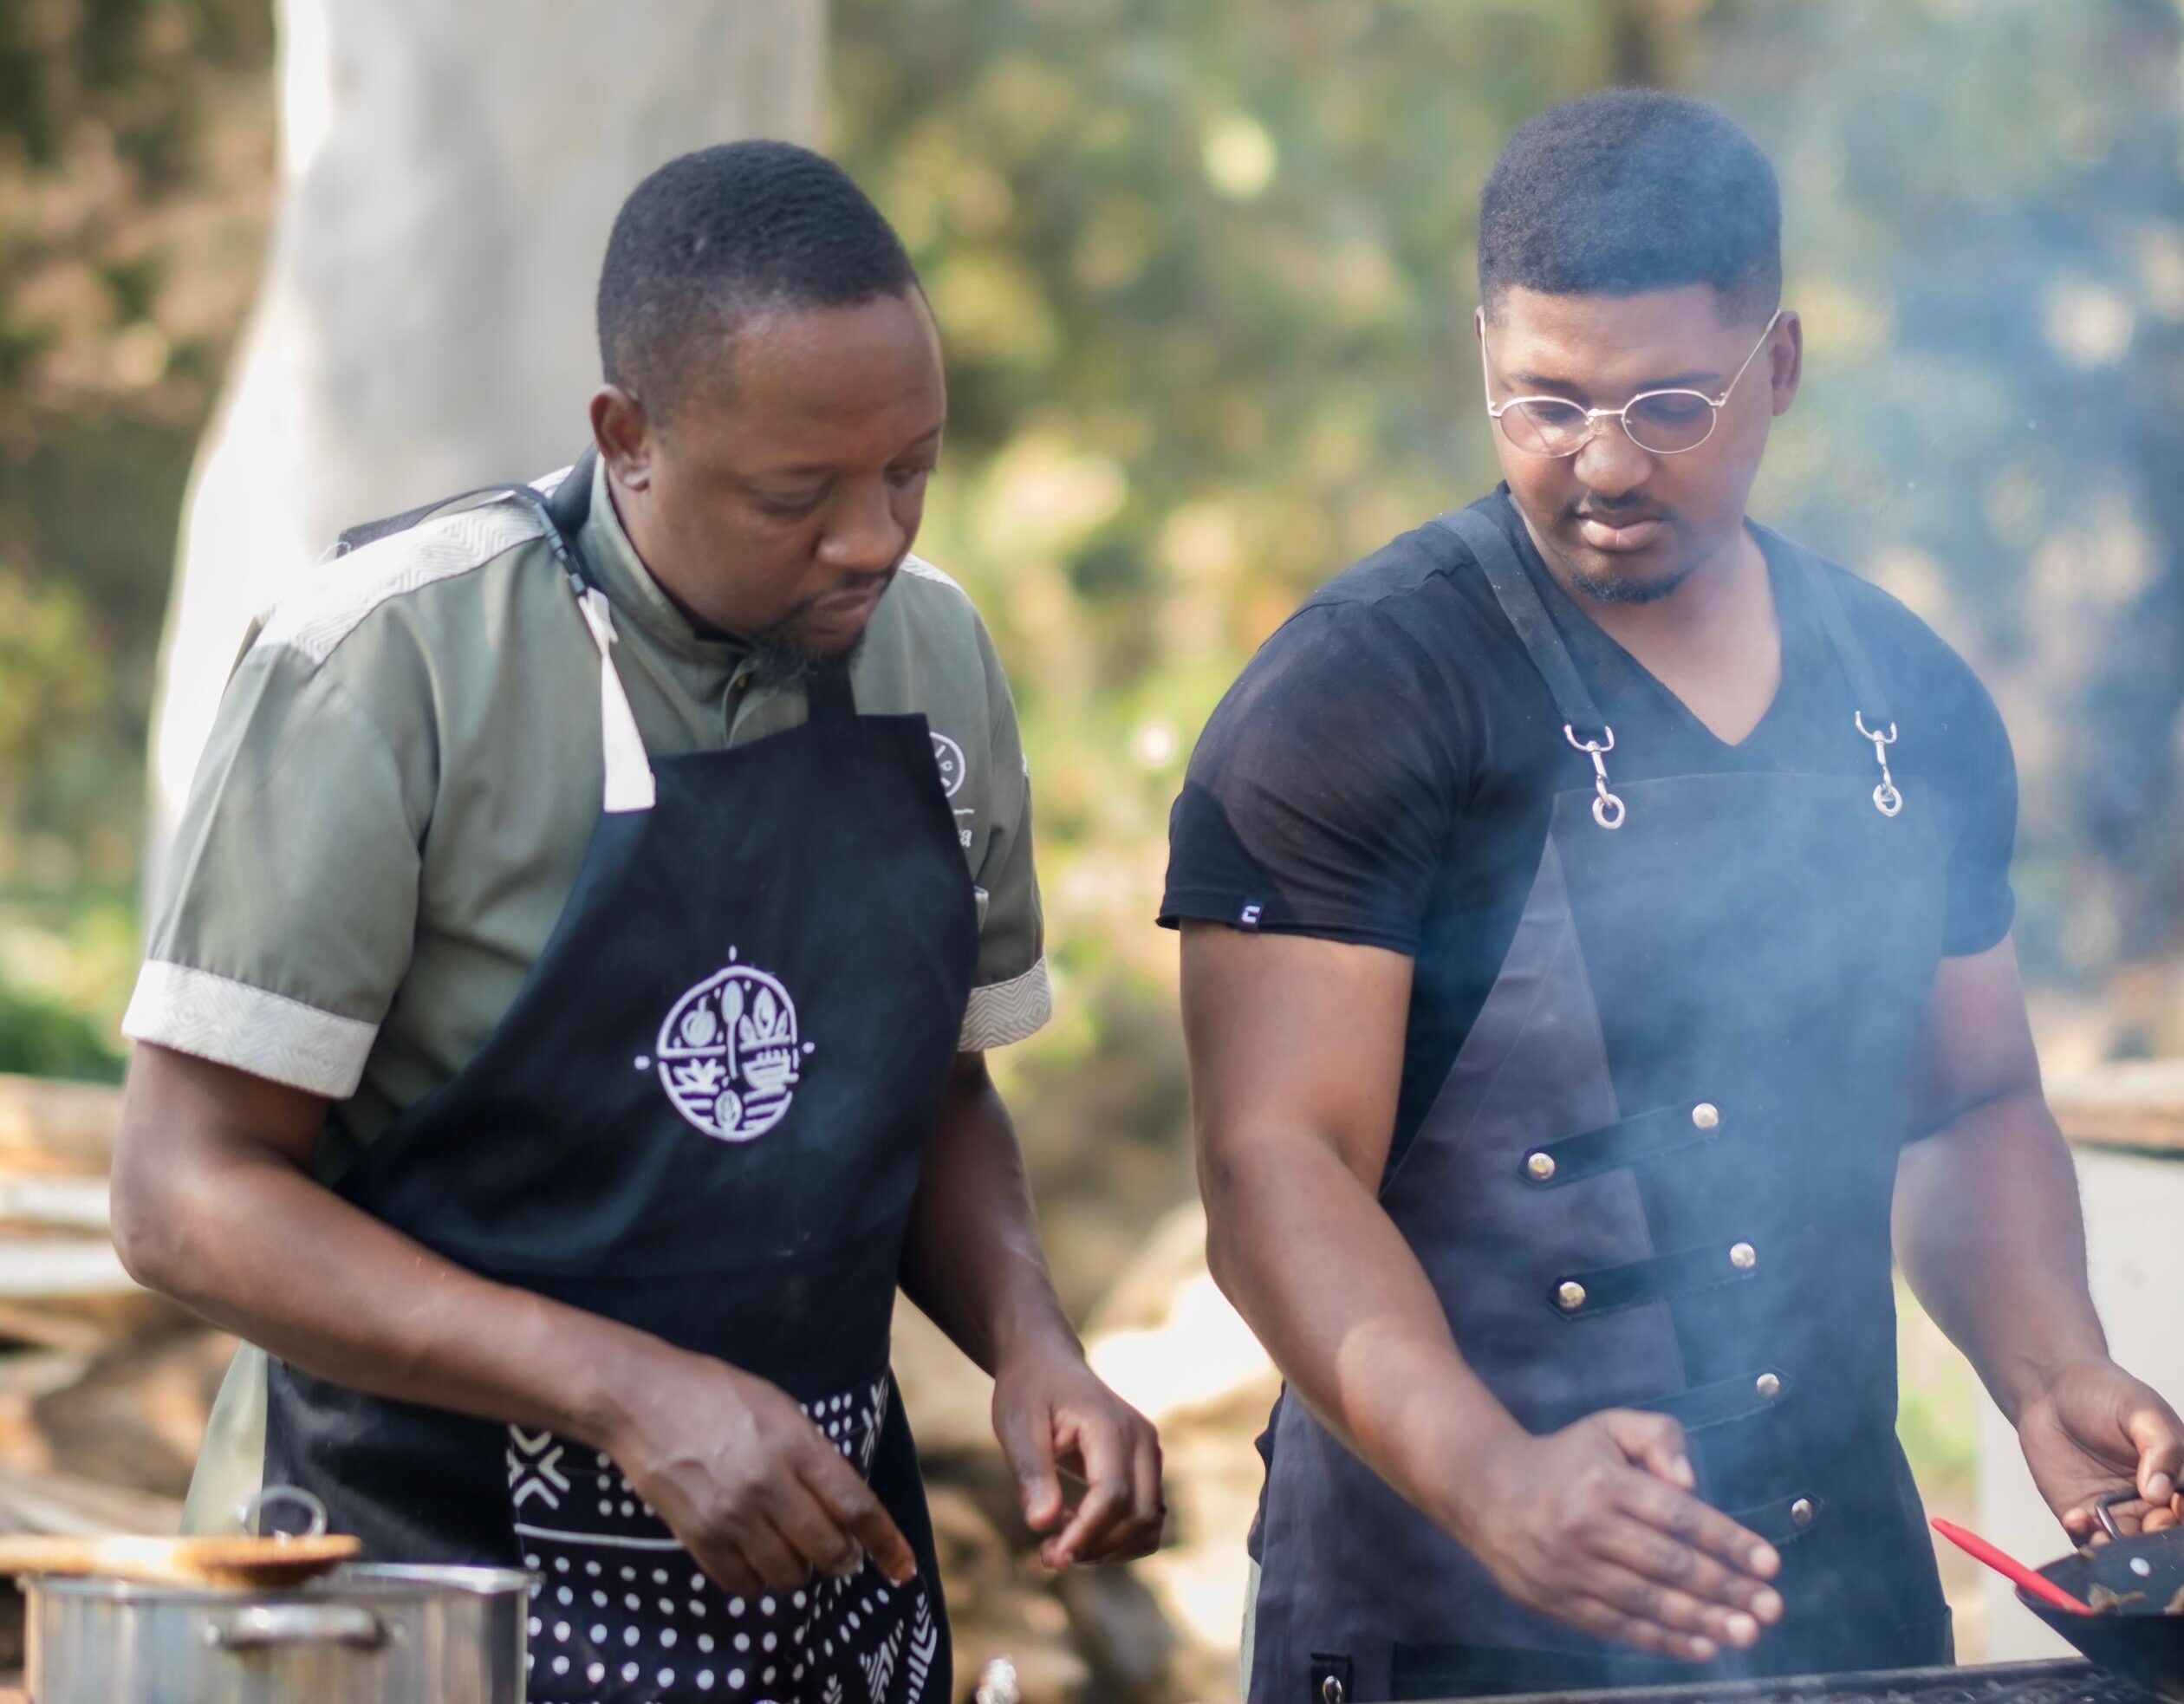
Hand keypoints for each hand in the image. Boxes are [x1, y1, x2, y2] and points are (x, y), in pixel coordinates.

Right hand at [610, 1347, 917, 1593]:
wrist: (641, 1400)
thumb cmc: (716, 1393)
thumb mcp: (780, 1408)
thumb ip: (813, 1456)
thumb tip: (844, 1506)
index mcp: (796, 1444)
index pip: (856, 1506)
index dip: (886, 1543)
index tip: (902, 1568)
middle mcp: (769, 1484)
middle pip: (827, 1549)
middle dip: (844, 1560)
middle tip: (841, 1555)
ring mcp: (731, 1515)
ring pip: (789, 1574)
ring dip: (802, 1572)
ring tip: (795, 1554)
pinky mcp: (697, 1537)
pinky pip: (743, 1584)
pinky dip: (760, 1582)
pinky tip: (759, 1562)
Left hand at [992, 1336, 1163, 1567]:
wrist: (1047, 1364)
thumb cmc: (1029, 1391)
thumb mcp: (1017, 1426)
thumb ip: (1032, 1473)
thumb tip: (1041, 1524)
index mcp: (1111, 1426)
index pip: (1113, 1495)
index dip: (1085, 1534)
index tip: (1050, 1557)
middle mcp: (1142, 1440)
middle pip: (1139, 1515)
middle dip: (1096, 1547)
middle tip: (1047, 1555)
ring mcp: (1150, 1453)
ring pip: (1150, 1523)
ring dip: (1110, 1548)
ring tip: (1061, 1542)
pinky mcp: (1146, 1467)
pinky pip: (1147, 1517)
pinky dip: (1119, 1537)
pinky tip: (1079, 1526)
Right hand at [1442, 1410, 1783, 1663]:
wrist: (1485, 1492)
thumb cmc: (1565, 1459)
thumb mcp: (1609, 1428)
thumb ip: (1658, 1437)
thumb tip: (1691, 1482)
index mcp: (1604, 1480)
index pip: (1677, 1514)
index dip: (1726, 1540)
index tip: (1769, 1563)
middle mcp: (1585, 1525)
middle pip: (1667, 1564)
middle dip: (1725, 1589)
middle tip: (1771, 1608)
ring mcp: (1568, 1569)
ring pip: (1646, 1602)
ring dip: (1703, 1622)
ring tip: (1747, 1633)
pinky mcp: (1556, 1602)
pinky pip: (1618, 1627)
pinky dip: (1663, 1641)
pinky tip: (1703, 1647)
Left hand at [2016, 1358, 2183, 1539]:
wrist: (2051, 1391)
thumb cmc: (2105, 1394)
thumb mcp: (2141, 1410)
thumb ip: (2161, 1448)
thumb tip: (2162, 1491)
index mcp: (2180, 1478)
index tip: (2176, 1507)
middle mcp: (2156, 1503)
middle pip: (2167, 1536)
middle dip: (2160, 1540)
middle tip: (2146, 1526)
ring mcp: (2121, 1512)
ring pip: (2131, 1547)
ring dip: (2122, 1548)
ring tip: (2106, 1535)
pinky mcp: (2085, 1515)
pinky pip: (2090, 1539)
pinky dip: (2086, 1537)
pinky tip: (2078, 1518)